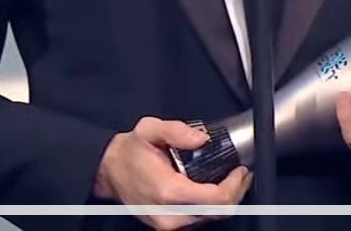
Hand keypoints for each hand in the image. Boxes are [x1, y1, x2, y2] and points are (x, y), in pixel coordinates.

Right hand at [92, 116, 252, 228]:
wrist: (109, 171)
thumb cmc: (129, 152)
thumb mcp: (149, 129)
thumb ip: (177, 131)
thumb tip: (202, 139)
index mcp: (168, 191)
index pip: (216, 200)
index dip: (235, 186)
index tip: (241, 170)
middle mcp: (170, 214)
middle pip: (219, 213)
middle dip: (236, 193)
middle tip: (242, 174)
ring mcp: (169, 224)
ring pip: (211, 219)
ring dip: (225, 200)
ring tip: (230, 180)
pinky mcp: (168, 227)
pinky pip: (199, 220)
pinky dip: (212, 206)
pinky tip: (214, 191)